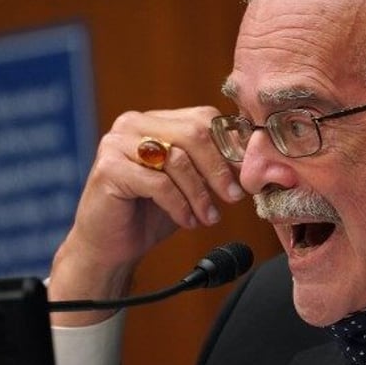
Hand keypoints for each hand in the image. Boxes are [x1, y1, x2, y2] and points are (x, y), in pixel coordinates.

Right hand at [48, 106, 245, 322]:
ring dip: (201, 194)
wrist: (111, 246)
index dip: (231, 148)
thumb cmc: (153, 212)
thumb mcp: (194, 185)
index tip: (247, 178)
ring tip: (209, 217)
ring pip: (178, 159)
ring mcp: (117, 143)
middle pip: (194, 133)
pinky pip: (158, 184)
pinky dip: (180, 205)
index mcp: (157, 120)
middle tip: (234, 197)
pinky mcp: (108, 169)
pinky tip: (187, 221)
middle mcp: (135, 123)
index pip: (204, 118)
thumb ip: (217, 167)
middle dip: (220, 169)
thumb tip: (257, 162)